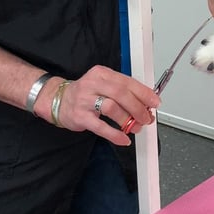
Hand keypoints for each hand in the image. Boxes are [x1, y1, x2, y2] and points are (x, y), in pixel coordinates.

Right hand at [41, 66, 159, 145]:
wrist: (58, 100)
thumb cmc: (85, 93)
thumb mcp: (103, 84)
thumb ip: (123, 91)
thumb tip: (146, 103)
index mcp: (102, 73)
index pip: (127, 82)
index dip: (144, 93)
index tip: (154, 102)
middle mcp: (93, 84)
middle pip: (121, 93)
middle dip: (138, 107)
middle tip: (146, 117)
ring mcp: (85, 100)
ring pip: (112, 108)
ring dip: (128, 120)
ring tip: (135, 127)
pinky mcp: (80, 117)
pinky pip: (101, 127)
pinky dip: (115, 135)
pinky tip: (124, 139)